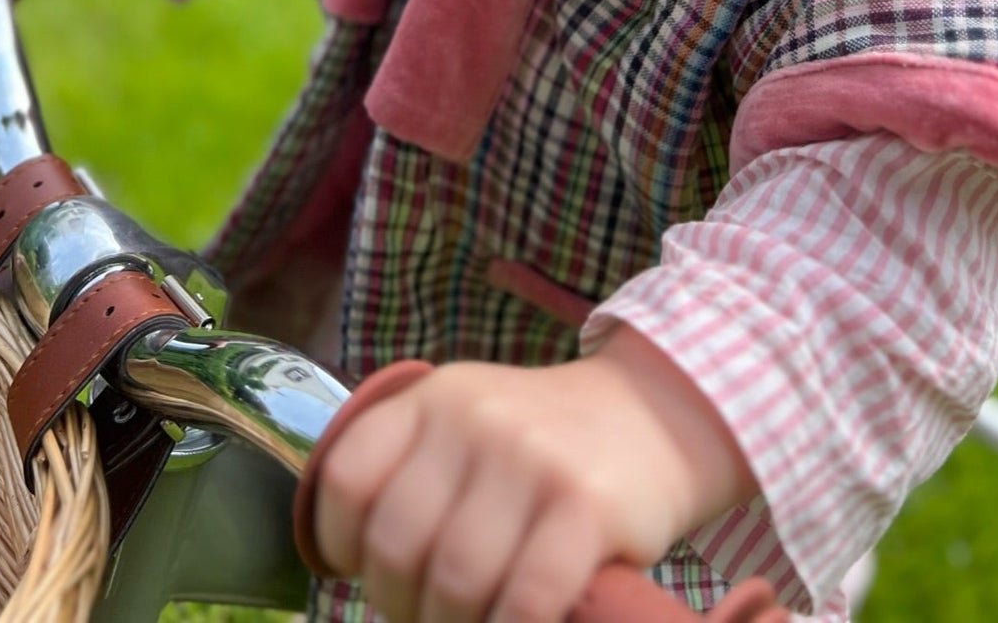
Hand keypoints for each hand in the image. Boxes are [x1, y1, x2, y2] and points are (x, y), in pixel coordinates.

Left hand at [314, 324, 757, 622]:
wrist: (657, 415)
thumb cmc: (543, 445)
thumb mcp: (470, 425)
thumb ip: (415, 475)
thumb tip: (359, 570)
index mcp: (432, 397)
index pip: (346, 480)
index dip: (341, 546)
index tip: (367, 573)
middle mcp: (474, 416)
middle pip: (397, 545)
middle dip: (404, 605)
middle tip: (432, 613)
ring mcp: (531, 457)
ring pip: (455, 581)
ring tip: (476, 619)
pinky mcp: (586, 503)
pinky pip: (525, 599)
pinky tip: (520, 621)